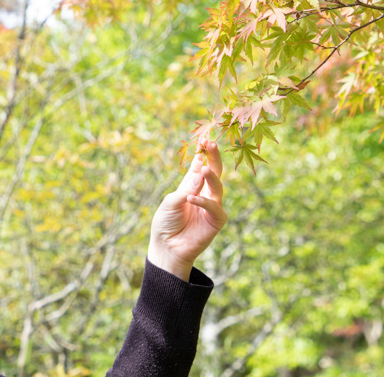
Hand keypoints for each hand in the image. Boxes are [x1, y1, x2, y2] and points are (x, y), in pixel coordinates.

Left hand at [148, 140, 226, 280]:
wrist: (166, 246)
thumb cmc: (166, 223)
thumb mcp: (170, 202)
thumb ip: (186, 188)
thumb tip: (201, 171)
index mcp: (192, 185)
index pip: (200, 165)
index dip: (203, 152)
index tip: (204, 138)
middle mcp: (204, 193)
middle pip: (214, 172)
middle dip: (214, 157)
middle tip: (211, 144)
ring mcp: (212, 206)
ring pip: (217, 187)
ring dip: (211, 177)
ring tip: (204, 170)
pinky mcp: (216, 220)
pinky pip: (214, 207)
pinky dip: (203, 201)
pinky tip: (191, 198)